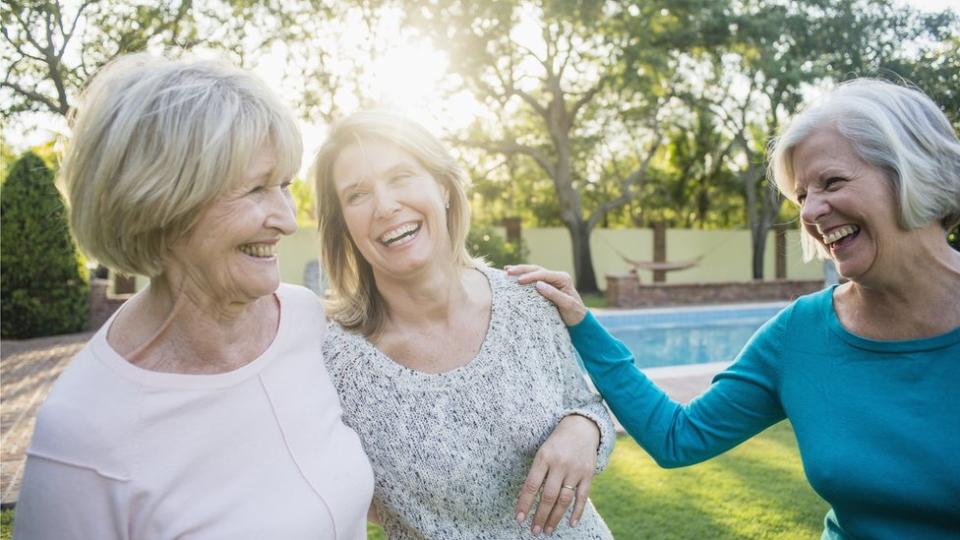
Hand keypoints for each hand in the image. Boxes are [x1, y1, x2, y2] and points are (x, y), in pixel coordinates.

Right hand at [505, 264, 586, 325]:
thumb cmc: (574, 313)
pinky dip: (523, 276)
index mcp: (563, 278)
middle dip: (522, 270)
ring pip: (533, 271)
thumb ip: (554, 294)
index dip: (531, 276)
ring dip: (520, 270)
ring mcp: (551, 280)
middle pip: (537, 269)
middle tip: (508, 272)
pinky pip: (533, 278)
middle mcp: (557, 276)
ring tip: (507, 270)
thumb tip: (538, 284)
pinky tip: (513, 275)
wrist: (579, 320)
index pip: (544, 275)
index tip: (519, 281)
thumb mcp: (567, 305)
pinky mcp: (546, 285)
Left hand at [514, 414, 600, 534]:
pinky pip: (583, 496)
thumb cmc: (556, 442)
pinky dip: (577, 511)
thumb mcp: (542, 452)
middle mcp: (560, 464)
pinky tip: (571, 523)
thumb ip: (537, 473)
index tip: (519, 519)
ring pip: (564, 499)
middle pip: (548, 496)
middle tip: (534, 531)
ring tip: (547, 530)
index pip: (531, 485)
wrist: (582, 426)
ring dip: (555, 517)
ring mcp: (575, 469)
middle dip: (540, 516)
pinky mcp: (588, 474)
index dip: (525, 504)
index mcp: (544, 457)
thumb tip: (526, 500)